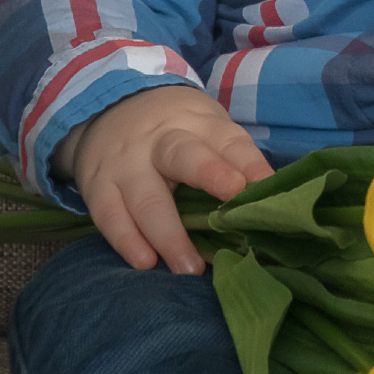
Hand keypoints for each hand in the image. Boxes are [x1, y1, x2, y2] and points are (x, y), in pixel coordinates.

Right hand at [68, 84, 272, 274]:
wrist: (107, 106)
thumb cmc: (174, 130)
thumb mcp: (205, 130)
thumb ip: (234, 161)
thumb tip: (275, 205)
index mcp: (198, 124)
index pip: (228, 141)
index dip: (249, 164)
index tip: (267, 186)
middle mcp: (161, 140)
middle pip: (183, 156)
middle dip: (208, 174)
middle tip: (232, 200)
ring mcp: (126, 163)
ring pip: (146, 197)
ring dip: (168, 235)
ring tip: (189, 268)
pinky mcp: (98, 184)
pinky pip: (109, 214)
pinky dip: (126, 240)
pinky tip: (145, 261)